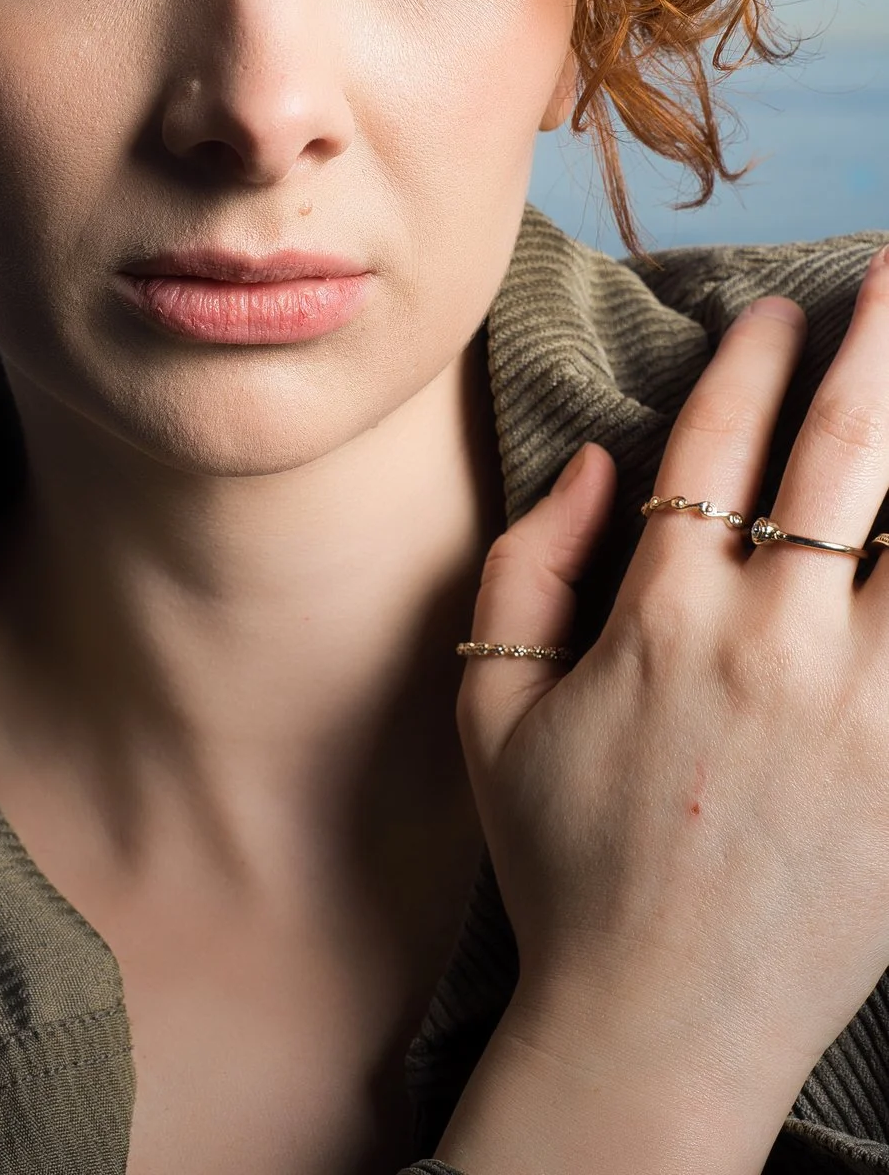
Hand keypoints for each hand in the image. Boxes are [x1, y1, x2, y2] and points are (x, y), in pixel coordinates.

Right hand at [440, 248, 888, 1174]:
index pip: (713, 446)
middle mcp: (767, 644)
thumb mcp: (488, 711)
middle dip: (878, 346)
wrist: (655, 1027)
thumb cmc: (563, 862)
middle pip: (841, 455)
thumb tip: (598, 464)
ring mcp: (858, 709)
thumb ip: (525, 570)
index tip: (777, 311)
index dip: (748, 362)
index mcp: (657, 620)